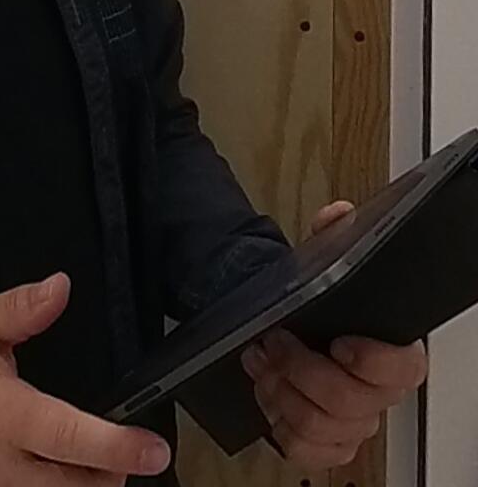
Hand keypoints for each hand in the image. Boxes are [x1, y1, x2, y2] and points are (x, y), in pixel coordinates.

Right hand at [0, 274, 170, 486]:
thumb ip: (19, 309)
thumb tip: (60, 288)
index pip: (67, 435)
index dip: (117, 446)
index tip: (155, 451)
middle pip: (75, 486)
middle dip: (112, 471)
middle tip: (129, 448)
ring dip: (89, 485)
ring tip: (98, 459)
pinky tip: (65, 469)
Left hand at [241, 201, 428, 471]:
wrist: (298, 335)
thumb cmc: (314, 309)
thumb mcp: (321, 268)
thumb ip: (331, 238)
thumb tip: (337, 214)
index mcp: (390, 353)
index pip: (405, 369)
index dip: (375, 361)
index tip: (340, 343)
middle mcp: (375, 394)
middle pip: (350, 402)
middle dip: (300, 369)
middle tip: (272, 343)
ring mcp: (350, 422)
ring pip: (320, 425)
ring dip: (280, 390)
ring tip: (259, 361)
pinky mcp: (324, 441)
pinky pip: (305, 449)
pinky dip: (279, 422)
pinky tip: (267, 392)